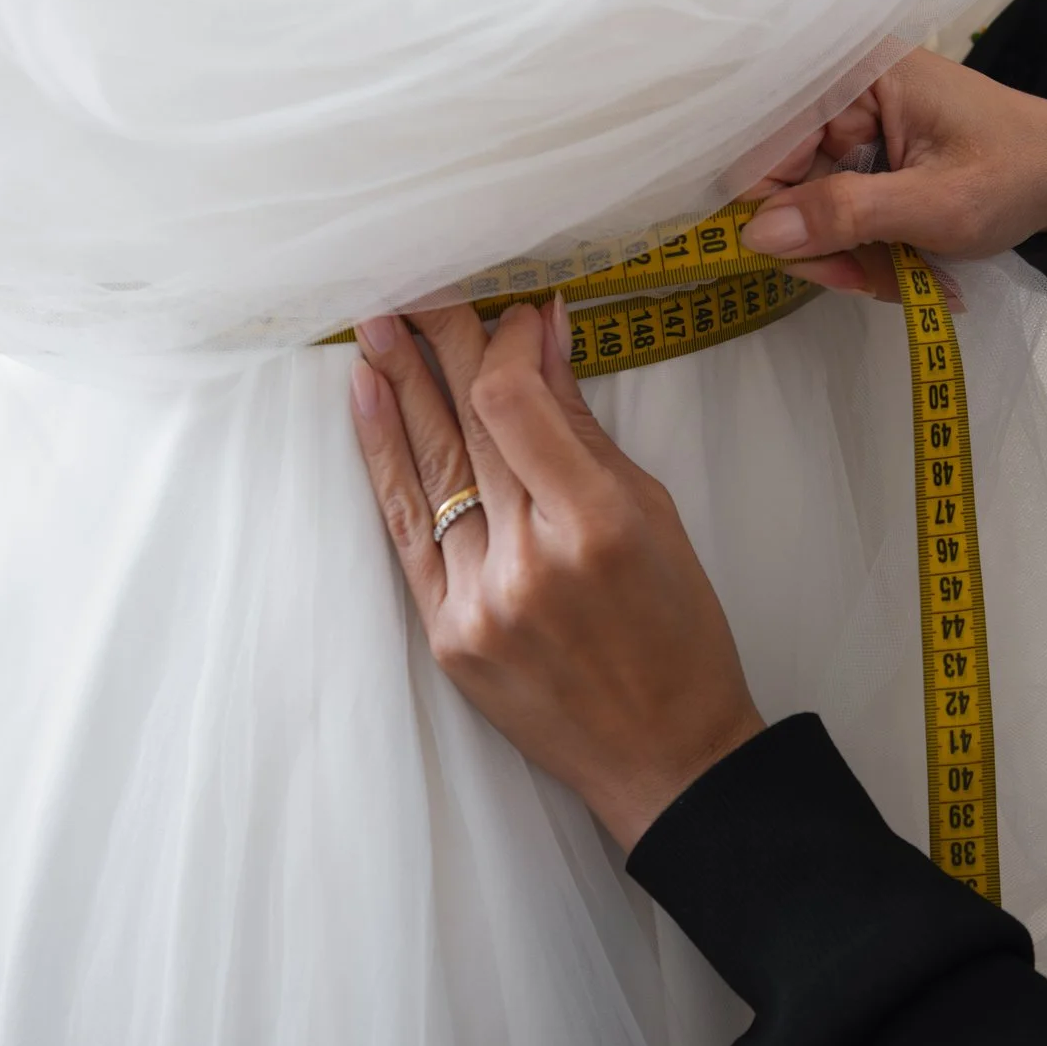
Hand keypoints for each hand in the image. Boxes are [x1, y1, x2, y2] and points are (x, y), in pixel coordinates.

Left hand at [349, 300, 766, 849]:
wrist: (665, 755)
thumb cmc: (678, 632)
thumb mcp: (655, 514)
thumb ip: (585, 427)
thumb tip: (541, 337)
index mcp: (600, 524)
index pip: (516, 403)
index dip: (502, 347)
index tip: (512, 315)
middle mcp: (532, 561)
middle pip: (468, 425)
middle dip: (442, 346)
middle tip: (418, 290)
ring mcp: (481, 602)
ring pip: (431, 468)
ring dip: (399, 386)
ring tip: (373, 325)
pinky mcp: (447, 634)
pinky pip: (408, 528)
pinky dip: (385, 457)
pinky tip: (368, 398)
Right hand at [739, 49, 1046, 298]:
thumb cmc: (1018, 174)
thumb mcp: (936, 205)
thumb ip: (846, 215)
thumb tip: (756, 235)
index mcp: (856, 75)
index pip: (768, 144)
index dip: (779, 211)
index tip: (822, 261)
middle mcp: (844, 93)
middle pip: (785, 186)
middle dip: (828, 246)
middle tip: (873, 281)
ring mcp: (854, 130)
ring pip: (811, 213)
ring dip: (853, 259)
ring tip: (910, 278)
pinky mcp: (866, 161)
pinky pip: (839, 217)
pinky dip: (868, 253)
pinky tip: (911, 268)